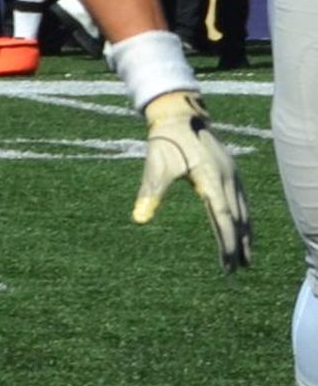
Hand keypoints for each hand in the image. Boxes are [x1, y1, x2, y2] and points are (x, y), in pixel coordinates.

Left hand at [132, 92, 251, 271]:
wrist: (180, 114)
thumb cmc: (165, 141)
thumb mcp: (155, 166)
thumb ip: (149, 193)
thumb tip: (138, 219)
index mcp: (210, 178)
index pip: (223, 217)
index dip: (227, 242)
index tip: (228, 263)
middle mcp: (227, 177)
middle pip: (238, 218)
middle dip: (238, 245)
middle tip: (237, 270)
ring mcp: (233, 174)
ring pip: (245, 210)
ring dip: (246, 234)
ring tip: (246, 259)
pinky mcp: (231, 171)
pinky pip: (243, 201)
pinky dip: (245, 219)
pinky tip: (244, 230)